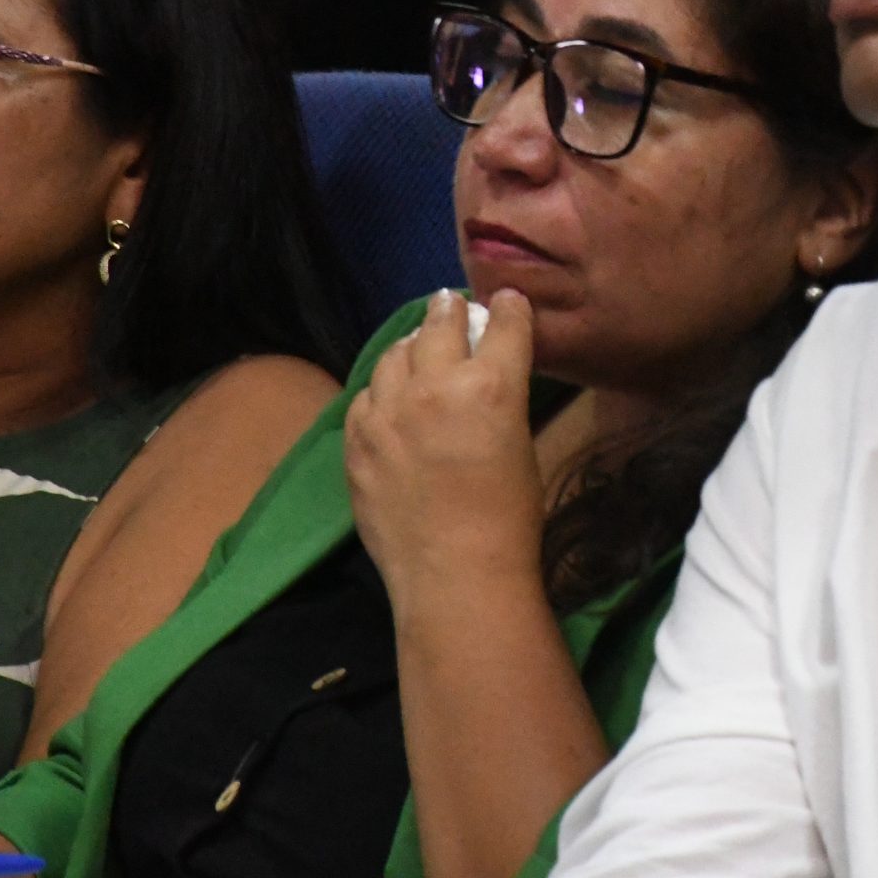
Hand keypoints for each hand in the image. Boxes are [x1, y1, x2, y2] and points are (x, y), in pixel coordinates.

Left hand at [344, 289, 543, 614]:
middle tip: (451, 305)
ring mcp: (388, 411)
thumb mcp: (520, 446)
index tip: (505, 302)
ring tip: (417, 347)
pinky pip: (366, 396)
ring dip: (412, 346)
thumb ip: (500, 402)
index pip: (503, 324)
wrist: (454, 575)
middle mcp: (434, 385)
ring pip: (396, 354)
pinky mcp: (357, 439)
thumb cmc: (509, 519)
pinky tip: (390, 400)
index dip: (507, 309)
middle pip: (440, 324)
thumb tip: (485, 382)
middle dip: (451, 310)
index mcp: (491, 385)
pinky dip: (382, 391)